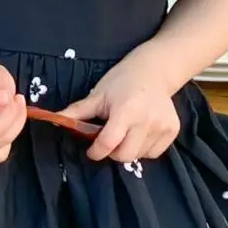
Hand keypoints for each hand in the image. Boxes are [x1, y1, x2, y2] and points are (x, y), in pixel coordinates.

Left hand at [58, 56, 178, 162]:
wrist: (154, 71)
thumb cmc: (121, 80)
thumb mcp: (98, 94)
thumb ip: (78, 111)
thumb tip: (54, 120)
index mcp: (126, 111)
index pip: (108, 143)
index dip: (95, 151)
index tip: (91, 150)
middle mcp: (147, 121)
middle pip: (124, 155)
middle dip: (111, 152)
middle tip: (107, 140)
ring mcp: (163, 127)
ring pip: (139, 156)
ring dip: (127, 150)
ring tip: (124, 132)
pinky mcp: (173, 131)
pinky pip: (153, 153)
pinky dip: (142, 149)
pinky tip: (138, 133)